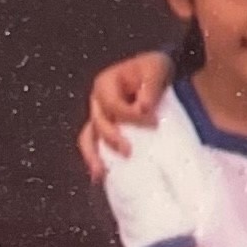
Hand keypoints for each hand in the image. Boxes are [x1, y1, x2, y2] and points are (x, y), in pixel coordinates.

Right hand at [78, 50, 174, 174]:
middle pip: (98, 123)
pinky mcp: (107, 131)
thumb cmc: (154, 69)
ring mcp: (100, 118)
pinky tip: (101, 177)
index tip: (154, 121)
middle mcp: (98, 102)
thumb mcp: (155, 68)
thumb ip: (150, 86)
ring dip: (93, 156)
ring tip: (101, 173)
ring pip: (89, 138)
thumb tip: (144, 108)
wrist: (158, 77)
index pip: (112, 104)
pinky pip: (96, 146)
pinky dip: (96, 160)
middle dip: (111, 138)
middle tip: (129, 151)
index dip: (130, 115)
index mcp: (105, 84)